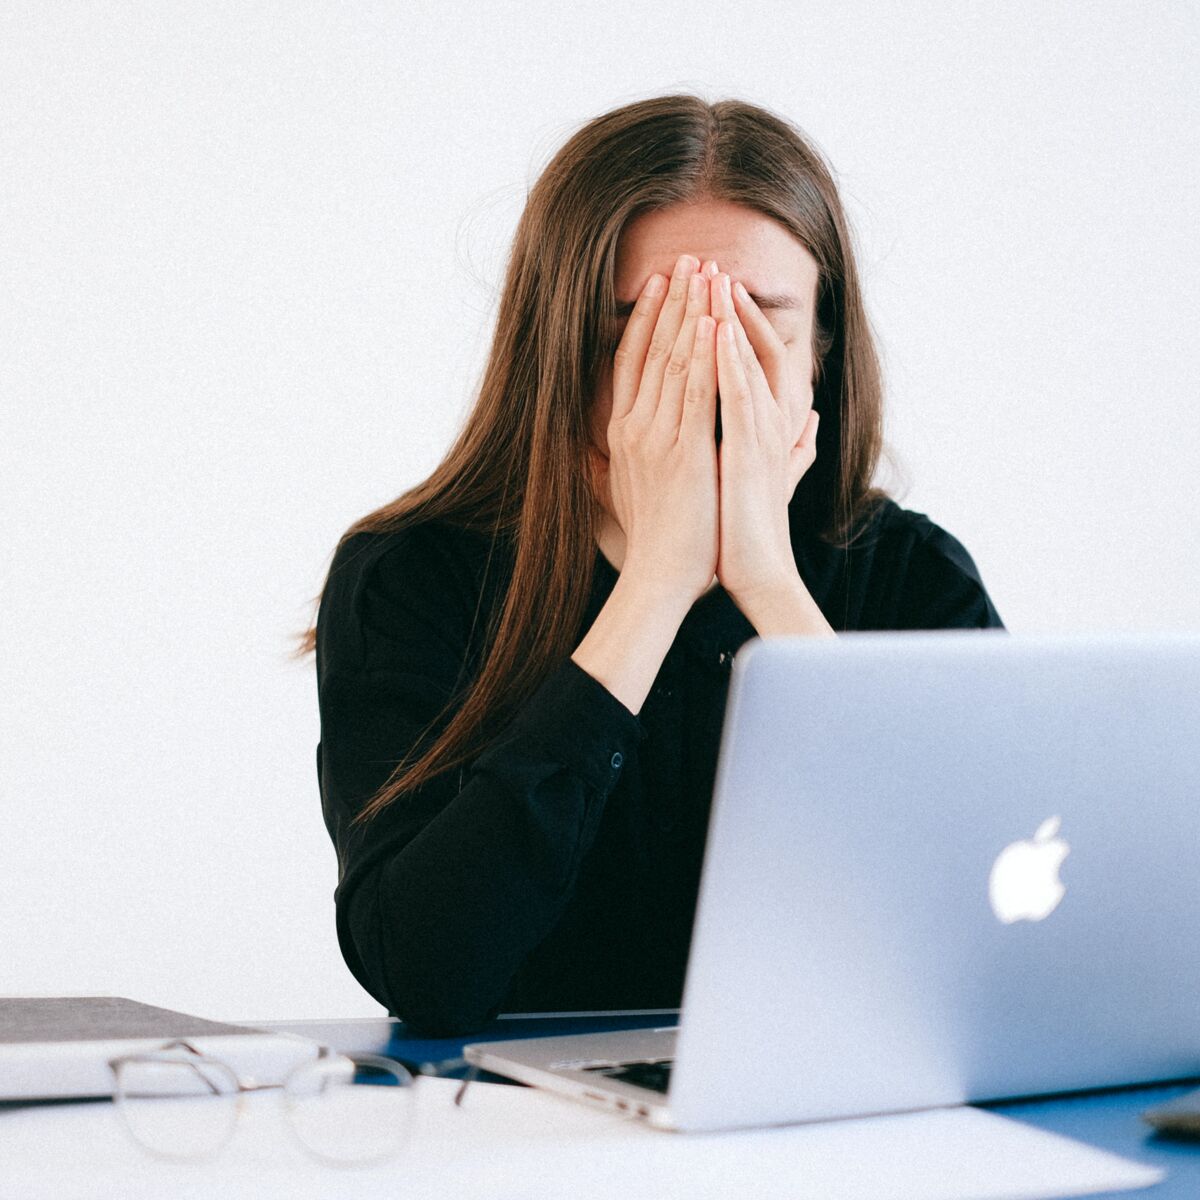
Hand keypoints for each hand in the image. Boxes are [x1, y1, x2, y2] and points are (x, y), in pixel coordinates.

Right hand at [602, 253, 720, 606]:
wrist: (659, 576)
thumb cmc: (652, 538)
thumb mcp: (628, 488)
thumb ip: (624, 457)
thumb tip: (611, 441)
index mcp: (623, 432)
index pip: (632, 361)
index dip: (647, 318)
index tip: (662, 282)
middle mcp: (634, 428)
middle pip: (653, 350)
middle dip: (674, 301)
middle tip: (690, 258)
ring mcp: (658, 438)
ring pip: (676, 362)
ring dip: (692, 313)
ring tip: (706, 273)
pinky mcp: (686, 453)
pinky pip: (697, 394)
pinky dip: (706, 355)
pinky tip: (716, 322)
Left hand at [709, 271, 819, 603]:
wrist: (757, 572)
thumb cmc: (751, 529)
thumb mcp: (769, 476)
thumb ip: (793, 447)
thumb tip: (813, 423)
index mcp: (768, 424)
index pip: (753, 358)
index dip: (734, 322)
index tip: (710, 291)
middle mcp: (770, 421)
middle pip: (749, 348)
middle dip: (727, 305)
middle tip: (707, 264)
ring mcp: (762, 434)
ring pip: (745, 362)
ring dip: (728, 318)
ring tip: (711, 278)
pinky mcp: (748, 451)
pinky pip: (737, 396)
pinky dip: (727, 361)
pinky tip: (713, 330)